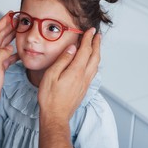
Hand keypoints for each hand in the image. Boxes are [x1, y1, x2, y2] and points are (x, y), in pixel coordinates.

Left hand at [0, 12, 18, 110]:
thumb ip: (1, 55)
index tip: (11, 14)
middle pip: (0, 35)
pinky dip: (15, 51)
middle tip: (19, 19)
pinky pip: (8, 55)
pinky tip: (21, 50)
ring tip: (21, 30)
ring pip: (5, 44)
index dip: (3, 21)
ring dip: (12, 36)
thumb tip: (9, 47)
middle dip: (9, 25)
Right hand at [37, 28, 99, 147]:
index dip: (88, 39)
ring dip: (97, 53)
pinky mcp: (84, 89)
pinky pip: (93, 72)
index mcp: (76, 71)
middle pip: (94, 56)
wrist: (56, 116)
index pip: (85, 50)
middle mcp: (84, 76)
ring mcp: (85, 84)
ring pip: (96, 64)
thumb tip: (72, 48)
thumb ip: (62, 60)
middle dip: (96, 44)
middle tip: (97, 35)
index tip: (91, 31)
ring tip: (96, 45)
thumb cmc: (50, 98)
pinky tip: (91, 63)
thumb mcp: (51, 75)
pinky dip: (94, 62)